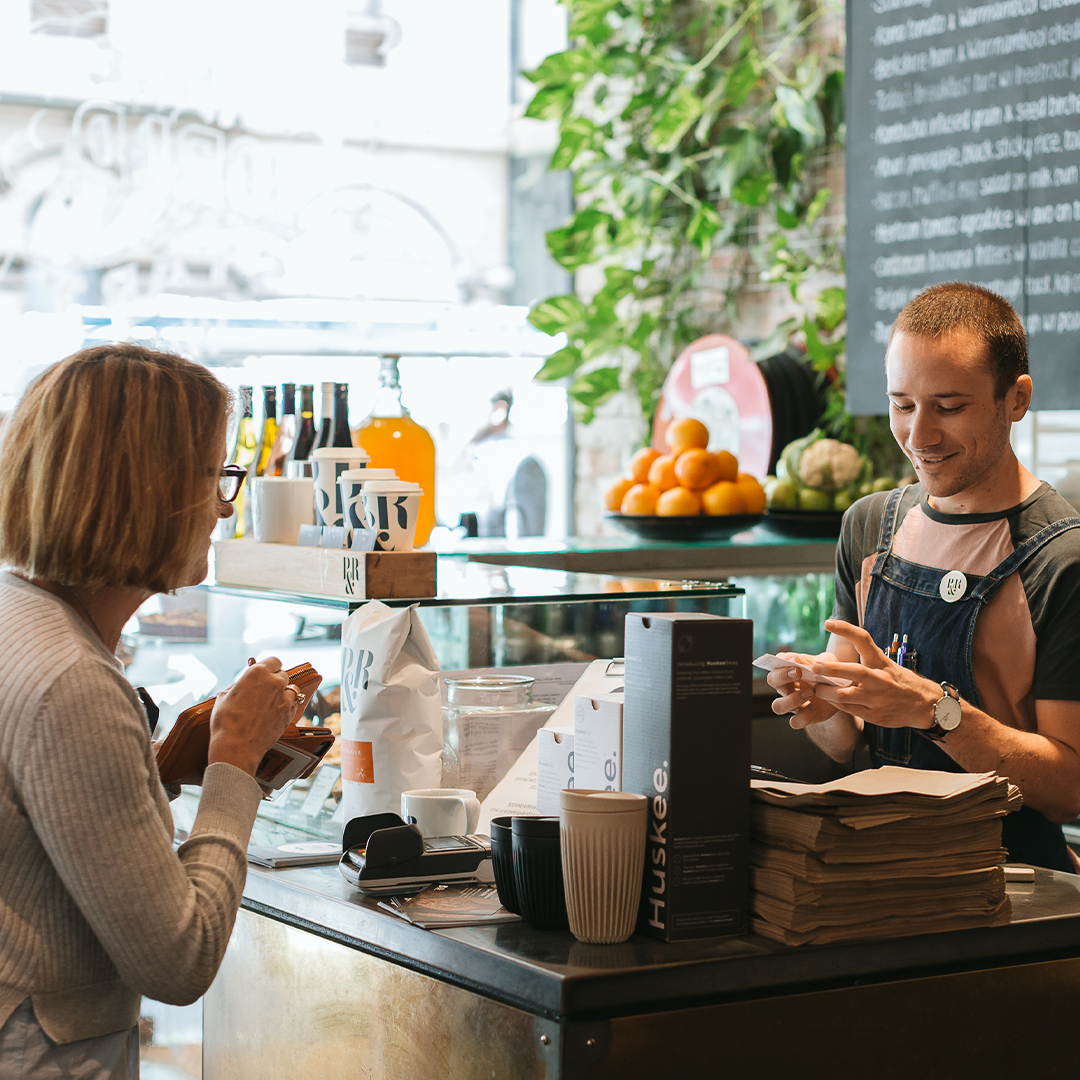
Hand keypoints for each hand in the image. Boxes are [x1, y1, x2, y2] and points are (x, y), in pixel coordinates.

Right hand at [206, 657, 296, 777]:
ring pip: (291, 688)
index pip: (273, 661)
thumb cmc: (226, 721)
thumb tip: (243, 684)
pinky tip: (277, 711)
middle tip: (264, 690)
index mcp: (257, 673)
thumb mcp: (224, 696)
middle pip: (282, 674)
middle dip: (274, 680)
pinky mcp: (289, 713)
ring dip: (283, 692)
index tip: (266, 672)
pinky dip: (287, 705)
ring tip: (272, 702)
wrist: (236, 746)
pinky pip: (293, 703)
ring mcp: (284, 698)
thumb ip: (239, 685)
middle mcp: (275, 682)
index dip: (269, 667)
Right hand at [767, 649, 841, 728]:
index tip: (795, 662)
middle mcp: (786, 686)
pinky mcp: (803, 717)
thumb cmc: (831, 673)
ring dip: (791, 699)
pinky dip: (803, 716)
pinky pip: (794, 722)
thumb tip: (798, 661)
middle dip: (782, 676)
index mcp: (789, 669)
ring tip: (810, 693)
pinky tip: (815, 708)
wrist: (844, 693)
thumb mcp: (828, 662)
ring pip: (778, 706)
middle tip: (799, 673)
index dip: (780, 663)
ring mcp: (792, 703)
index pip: (775, 664)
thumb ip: (815, 660)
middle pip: (772, 680)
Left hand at [802, 619, 939, 729]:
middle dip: (831, 669)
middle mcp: (880, 679)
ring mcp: (877, 699)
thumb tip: (830, 658)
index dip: (845, 629)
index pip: (863, 640)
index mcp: (881, 662)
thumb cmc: (898, 681)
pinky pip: (848, 710)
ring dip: (825, 691)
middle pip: (853, 671)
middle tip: (814, 666)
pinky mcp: (874, 716)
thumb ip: (864, 661)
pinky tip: (828, 699)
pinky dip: (834, 704)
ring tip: (815, 688)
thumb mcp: (885, 665)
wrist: (924, 705)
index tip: (828, 623)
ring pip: (843, 696)